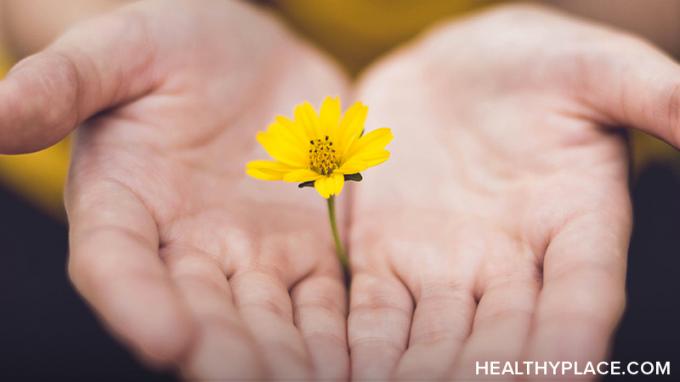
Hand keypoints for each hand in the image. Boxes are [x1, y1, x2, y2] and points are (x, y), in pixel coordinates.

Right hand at [0, 0, 348, 378]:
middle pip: (199, 311)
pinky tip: (356, 361)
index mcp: (123, 206)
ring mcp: (250, 254)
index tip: (163, 336)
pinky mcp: (305, 249)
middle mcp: (184, 247)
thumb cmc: (165, 45)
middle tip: (250, 381)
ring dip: (285, 359)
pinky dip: (335, 334)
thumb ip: (64, 82)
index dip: (134, 302)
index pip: (116, 265)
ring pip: (266, 320)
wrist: (241, 53)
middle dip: (223, 352)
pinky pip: (322, 300)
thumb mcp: (116, 50)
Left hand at [347, 4, 678, 379]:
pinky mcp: (386, 259)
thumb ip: (652, 96)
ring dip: (419, 374)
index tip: (564, 374)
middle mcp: (513, 265)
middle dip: (486, 375)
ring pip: (436, 341)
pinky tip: (349, 374)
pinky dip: (365, 349)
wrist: (453, 69)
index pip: (582, 296)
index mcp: (577, 226)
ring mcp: (445, 268)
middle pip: (504, 338)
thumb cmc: (536, 64)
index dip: (571, 337)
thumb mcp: (596, 69)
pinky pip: (375, 314)